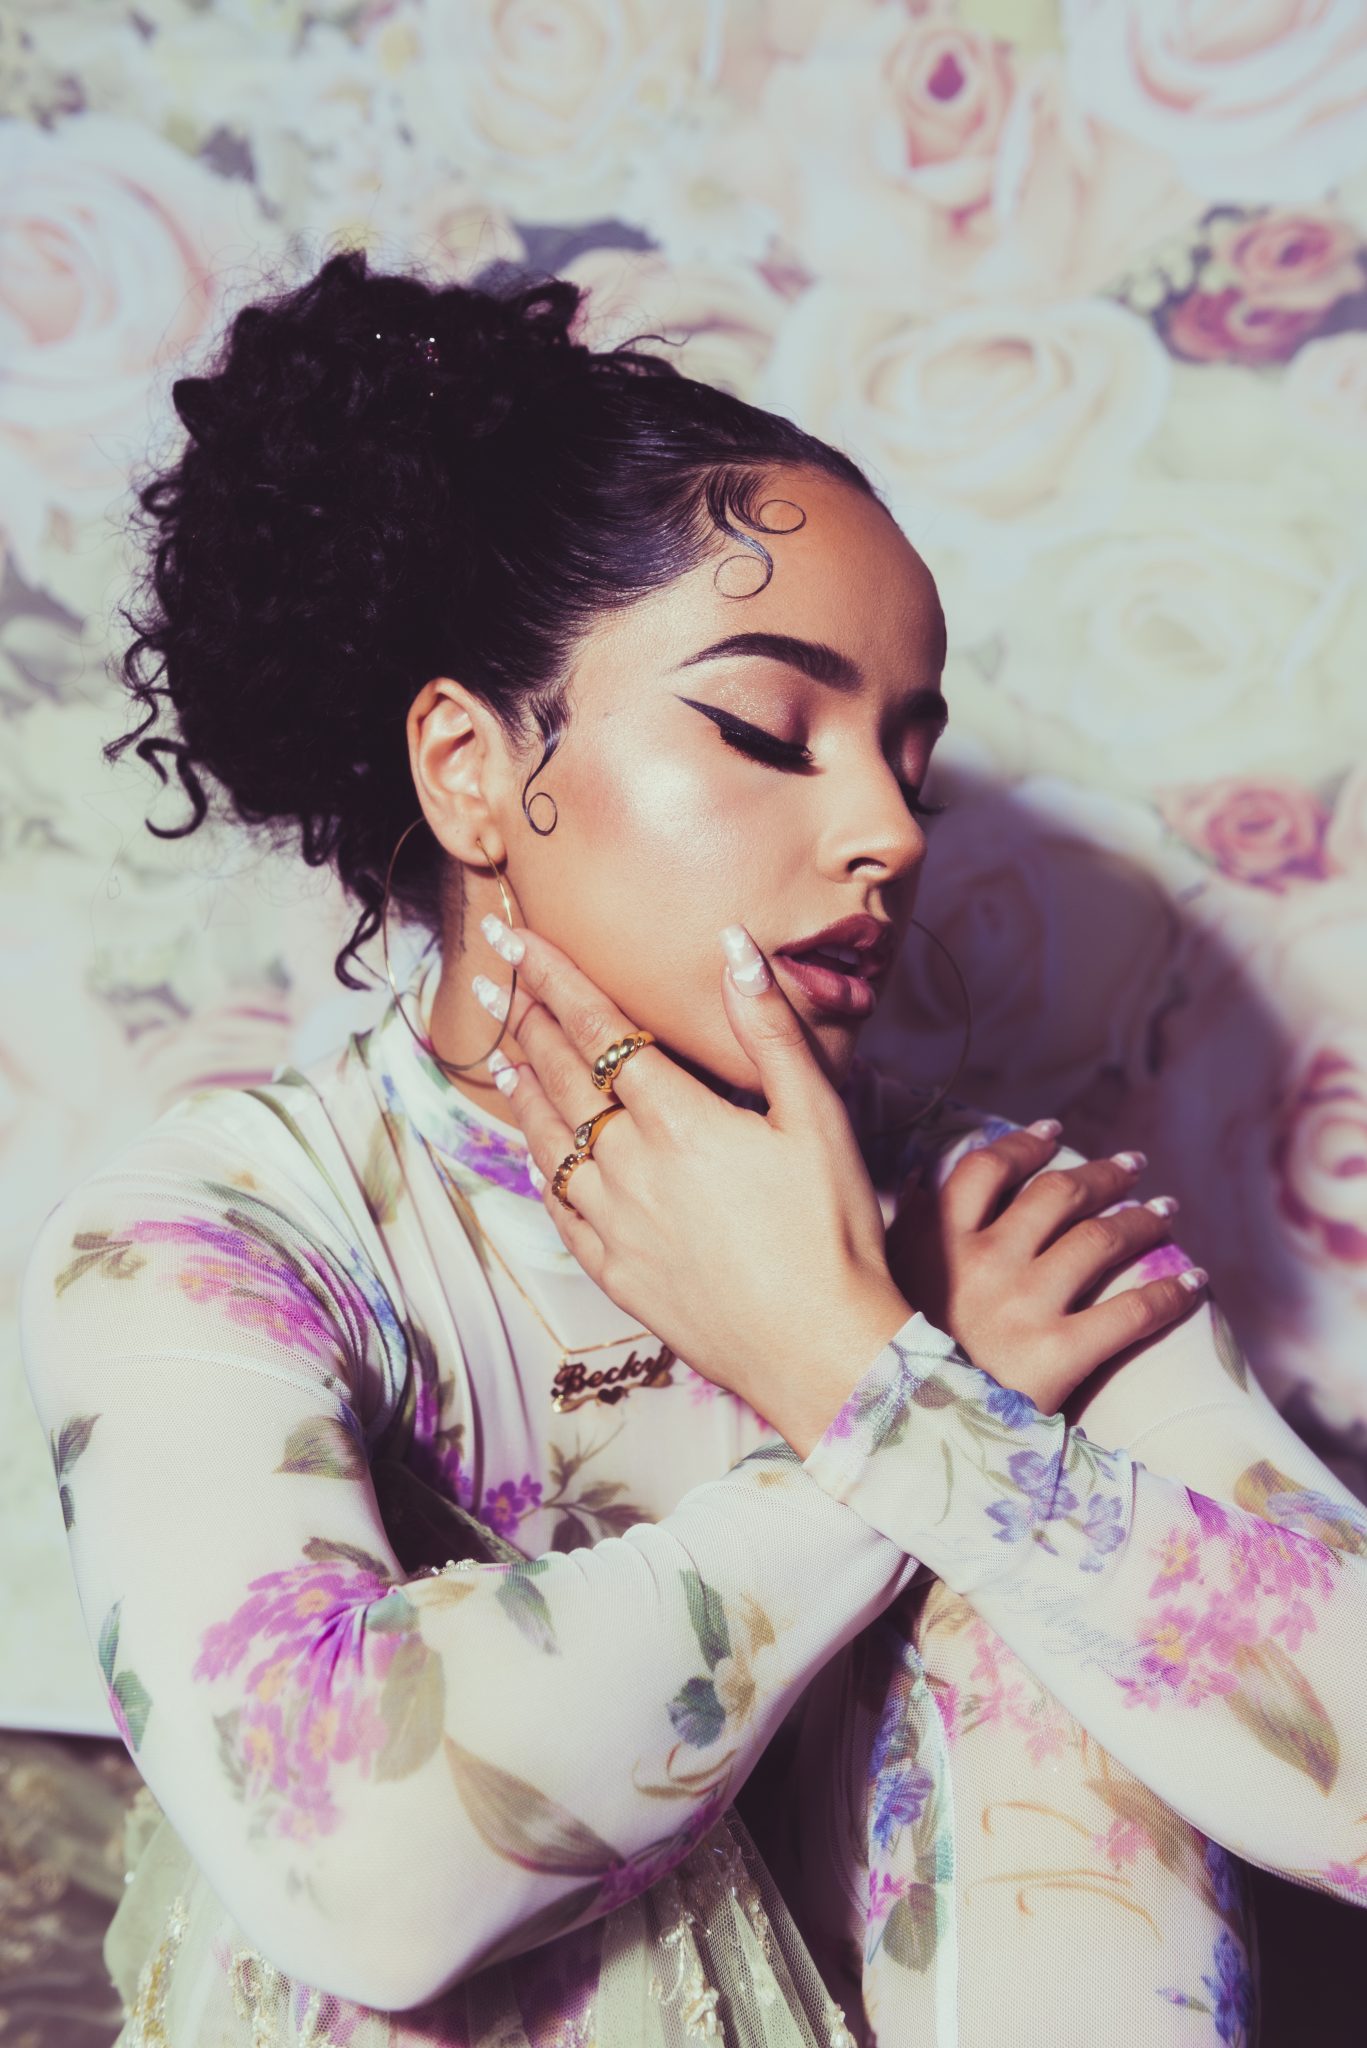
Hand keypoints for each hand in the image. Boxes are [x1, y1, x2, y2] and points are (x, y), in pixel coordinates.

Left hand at [472, 918, 911, 1451]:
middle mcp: (631, 1165)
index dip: (555, 978)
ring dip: (525, 1089)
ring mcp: (615, 1222)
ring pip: (550, 1140)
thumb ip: (769, 1029)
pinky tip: (533, 1151)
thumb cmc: (832, 1231)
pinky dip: (539, 1167)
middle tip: (495, 977)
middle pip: (565, 1077)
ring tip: (502, 1053)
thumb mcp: (818, 1118)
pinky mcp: (614, 1271)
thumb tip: (732, 948)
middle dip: (527, 1019)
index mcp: (679, 1119)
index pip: (602, 1028)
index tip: (516, 937)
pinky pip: (559, 1207)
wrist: (819, 1349)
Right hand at [884, 1124, 1206, 1415]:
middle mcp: (981, 1263)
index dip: (1025, 1145)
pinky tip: (1193, 1280)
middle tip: (1133, 1166)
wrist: (910, 1443)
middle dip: (1102, 1175)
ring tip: (1165, 1211)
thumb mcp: (884, 1287)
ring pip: (1099, 1240)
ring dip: (1141, 1218)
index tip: (1054, 1133)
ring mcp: (1022, 1306)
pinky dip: (1169, 1292)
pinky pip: (1130, 1311)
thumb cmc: (894, 1364)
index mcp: (934, 1243)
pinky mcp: (1057, 1354)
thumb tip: (921, 1180)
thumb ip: (905, 1233)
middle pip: (1055, 1195)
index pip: (986, 1169)